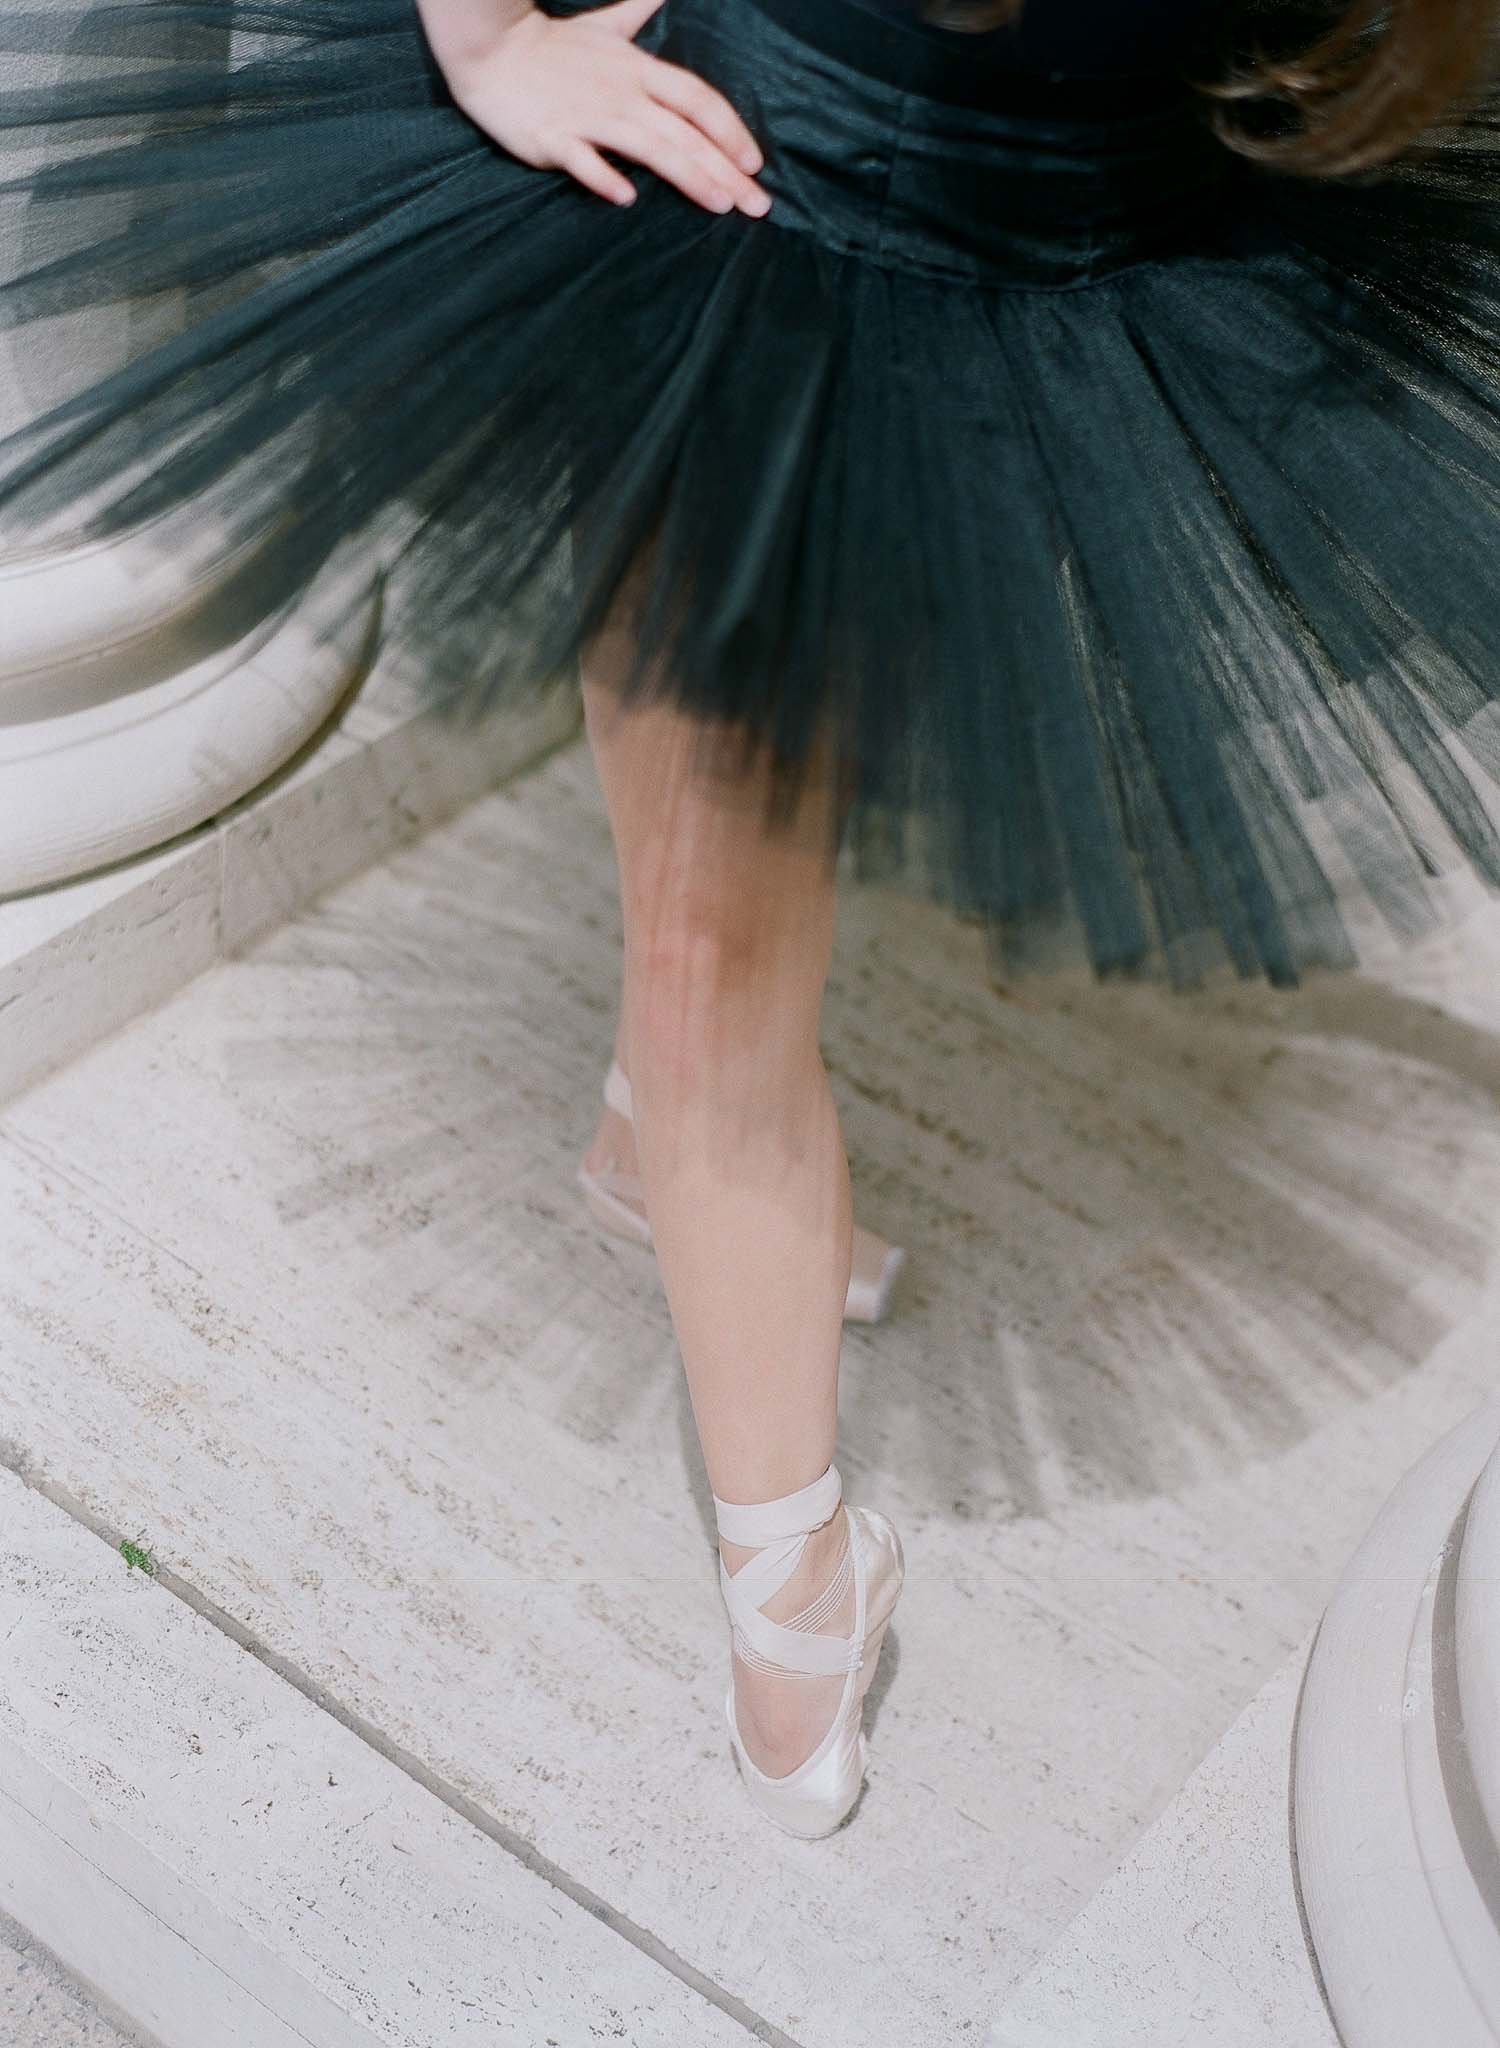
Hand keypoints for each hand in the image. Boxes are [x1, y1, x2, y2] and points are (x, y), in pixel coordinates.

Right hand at [434, 0, 770, 215]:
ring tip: (719, 205)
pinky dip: (603, 176)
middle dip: (726, 170)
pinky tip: (626, 197)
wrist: (490, 48)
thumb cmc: (551, 44)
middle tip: (758, 207)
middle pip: (685, 133)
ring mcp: (588, 117)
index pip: (697, 99)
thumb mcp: (604, 24)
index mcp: (638, 70)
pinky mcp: (552, 138)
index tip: (755, 165)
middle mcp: (622, 94)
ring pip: (649, 148)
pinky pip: (581, 159)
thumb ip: (637, 11)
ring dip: (687, 175)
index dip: (730, 130)